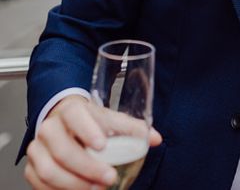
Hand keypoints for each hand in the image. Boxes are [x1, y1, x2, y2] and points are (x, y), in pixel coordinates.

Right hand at [24, 95, 161, 189]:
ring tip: (97, 189)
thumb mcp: (112, 119)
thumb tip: (155, 139)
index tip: (103, 145)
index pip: (75, 115)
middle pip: (62, 150)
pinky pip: (40, 184)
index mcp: (71, 110)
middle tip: (109, 177)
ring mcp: (38, 148)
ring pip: (48, 170)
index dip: (87, 130)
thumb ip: (132, 128)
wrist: (65, 123)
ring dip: (74, 184)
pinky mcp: (32, 167)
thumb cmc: (90, 121)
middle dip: (87, 167)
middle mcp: (50, 127)